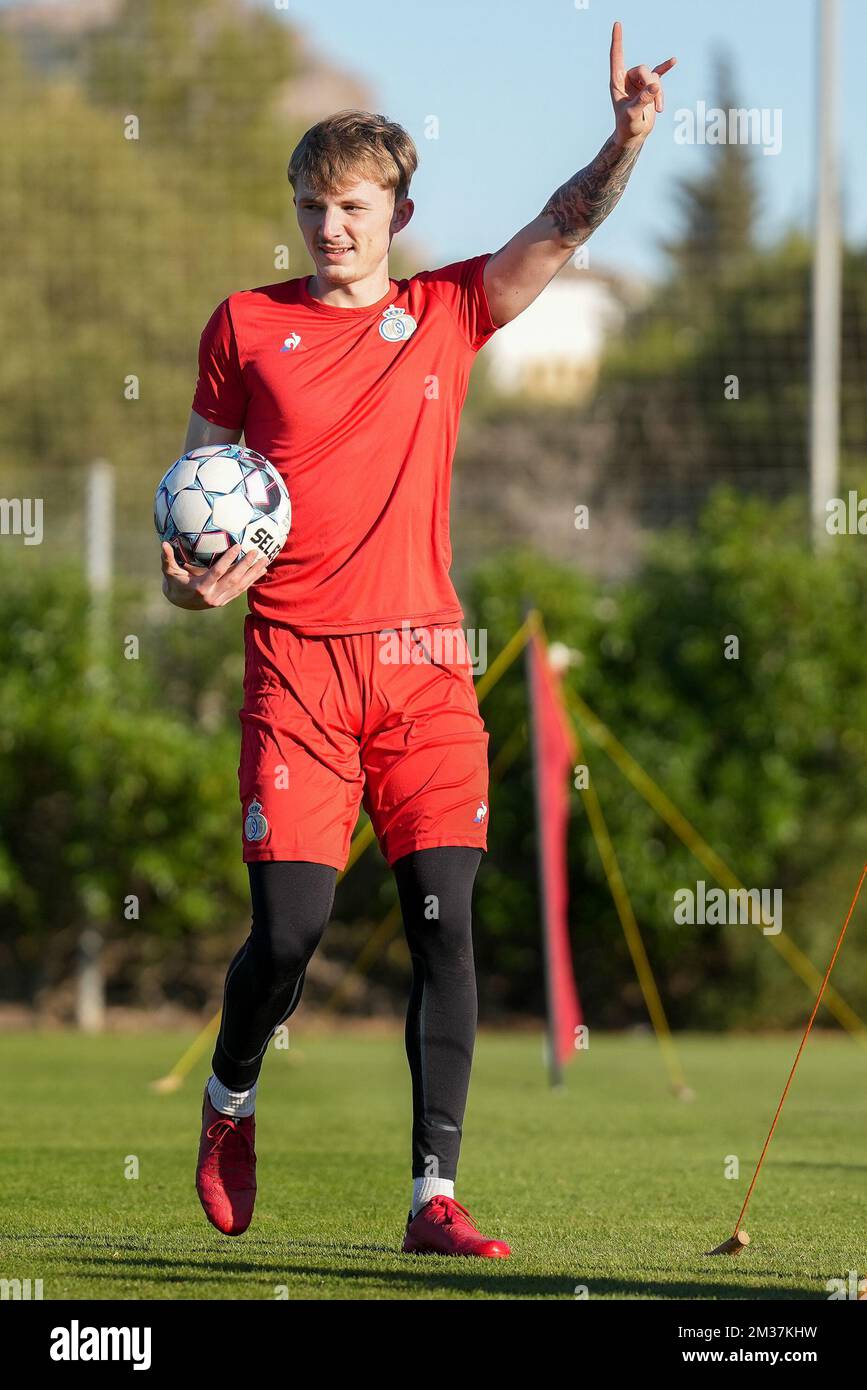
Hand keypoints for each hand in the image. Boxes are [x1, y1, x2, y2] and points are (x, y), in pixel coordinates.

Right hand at [160, 541, 269, 609]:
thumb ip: (167, 558)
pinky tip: (261, 571)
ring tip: (265, 561)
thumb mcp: (169, 571)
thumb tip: (163, 544)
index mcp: (201, 587)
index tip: (238, 546)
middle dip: (246, 565)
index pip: (217, 572)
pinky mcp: (225, 601)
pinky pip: (241, 590)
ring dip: (253, 573)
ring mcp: (220, 600)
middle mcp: (213, 596)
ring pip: (241, 586)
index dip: (228, 559)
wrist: (179, 603)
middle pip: (233, 579)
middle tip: (256, 551)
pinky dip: (251, 581)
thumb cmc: (174, 582)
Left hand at [609, 20, 675, 147]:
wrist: (634, 135)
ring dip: (659, 93)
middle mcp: (628, 79)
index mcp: (617, 82)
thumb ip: (643, 100)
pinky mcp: (650, 88)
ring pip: (654, 76)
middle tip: (655, 101)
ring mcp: (639, 82)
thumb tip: (654, 87)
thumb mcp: (632, 114)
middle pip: (643, 69)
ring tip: (658, 109)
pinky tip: (674, 61)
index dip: (617, 41)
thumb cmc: (628, 126)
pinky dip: (665, 68)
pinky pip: (659, 74)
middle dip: (651, 84)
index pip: (617, 57)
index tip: (617, 24)